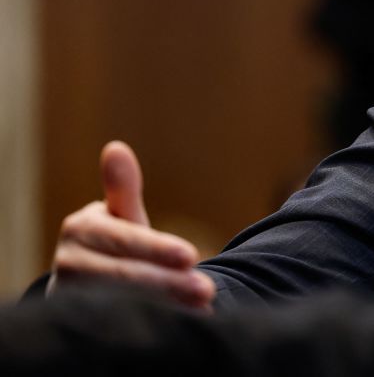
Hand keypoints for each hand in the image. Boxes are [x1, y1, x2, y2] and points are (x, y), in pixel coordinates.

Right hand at [48, 141, 215, 308]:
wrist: (88, 286)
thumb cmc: (115, 244)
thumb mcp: (122, 217)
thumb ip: (123, 190)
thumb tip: (115, 147)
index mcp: (80, 230)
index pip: (124, 241)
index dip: (157, 249)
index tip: (192, 256)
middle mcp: (68, 264)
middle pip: (122, 276)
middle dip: (168, 283)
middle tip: (207, 289)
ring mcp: (68, 297)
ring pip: (121, 304)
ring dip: (164, 306)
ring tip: (202, 305)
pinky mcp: (78, 321)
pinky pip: (118, 324)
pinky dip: (151, 323)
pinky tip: (182, 322)